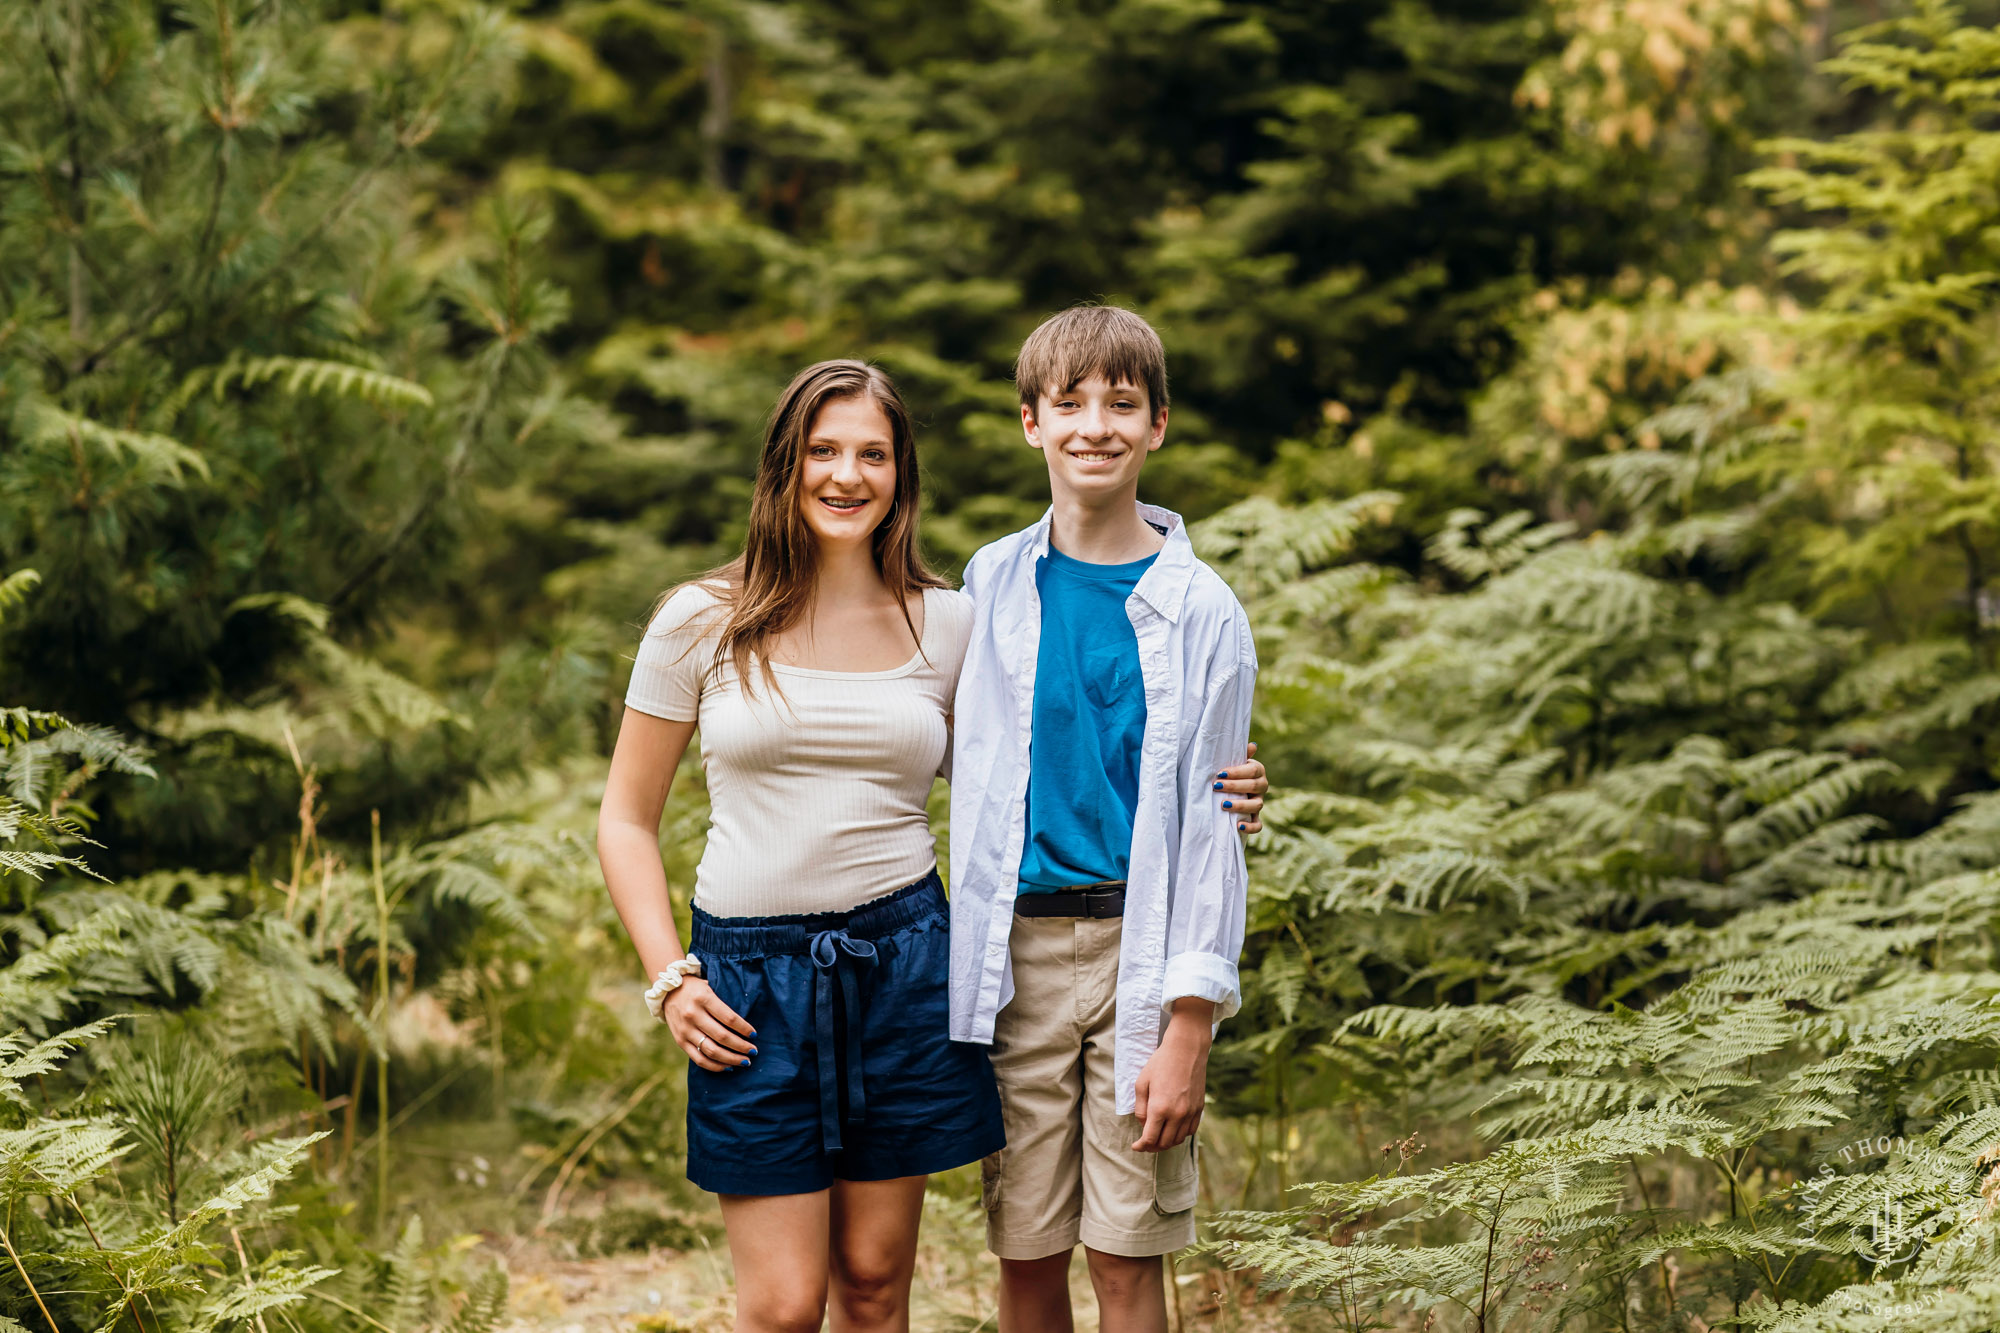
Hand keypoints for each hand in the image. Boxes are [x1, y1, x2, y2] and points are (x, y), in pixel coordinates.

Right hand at [662, 977, 756, 1071]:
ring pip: (711, 1051)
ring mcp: (685, 1030)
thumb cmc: (696, 988)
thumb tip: (746, 1024)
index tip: (754, 1035)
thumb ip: (724, 1003)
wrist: (667, 991)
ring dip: (731, 1059)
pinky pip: (699, 1059)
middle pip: (722, 1037)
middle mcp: (693, 1015)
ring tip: (744, 1062)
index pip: (729, 1018)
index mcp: (704, 998)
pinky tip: (728, 1067)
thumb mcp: (710, 986)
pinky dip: (715, 1066)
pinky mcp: (680, 1041)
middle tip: (754, 1052)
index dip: (744, 1029)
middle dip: (741, 1047)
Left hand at [1132, 998, 1213, 1151]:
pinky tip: (1173, 1129)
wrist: (1186, 1050)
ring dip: (1167, 1142)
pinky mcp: (1199, 1108)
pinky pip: (1191, 1130)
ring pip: (1179, 1139)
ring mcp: (1190, 1112)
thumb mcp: (1141, 1083)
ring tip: (1159, 1137)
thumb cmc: (1160, 1063)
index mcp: (1159, 1108)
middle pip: (1164, 1143)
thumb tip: (1144, 1125)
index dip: (1141, 1146)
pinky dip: (1181, 1134)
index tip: (1136, 1146)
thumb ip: (1141, 1108)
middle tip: (1145, 1143)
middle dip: (1152, 1147)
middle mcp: (1177, 1114)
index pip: (1150, 1139)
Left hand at [1213, 740, 1268, 834]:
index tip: (1220, 773)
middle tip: (1216, 786)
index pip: (1252, 770)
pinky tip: (1238, 825)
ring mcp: (1259, 803)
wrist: (1230, 788)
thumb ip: (1241, 753)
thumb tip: (1253, 746)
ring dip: (1240, 805)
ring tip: (1223, 804)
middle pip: (1254, 786)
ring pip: (1257, 805)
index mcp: (1258, 771)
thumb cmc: (1230, 771)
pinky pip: (1258, 825)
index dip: (1237, 772)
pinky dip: (1250, 827)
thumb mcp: (1234, 760)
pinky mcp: (1255, 818)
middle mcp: (1262, 787)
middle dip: (1234, 786)